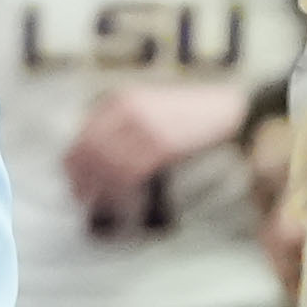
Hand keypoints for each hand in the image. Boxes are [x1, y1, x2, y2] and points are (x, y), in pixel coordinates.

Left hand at [64, 85, 249, 225]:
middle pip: (89, 150)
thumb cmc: (194, 115)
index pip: (83, 134)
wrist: (232, 111)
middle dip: (82, 179)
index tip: (73, 181)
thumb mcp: (151, 109)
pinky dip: (123, 191)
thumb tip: (100, 159)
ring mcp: (143, 125)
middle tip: (84, 200)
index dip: (74, 162)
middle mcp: (127, 109)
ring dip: (102, 190)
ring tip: (104, 207)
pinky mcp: (161, 143)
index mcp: (120, 100)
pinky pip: (129, 172)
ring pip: (107, 164)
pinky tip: (125, 203)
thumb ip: (124, 127)